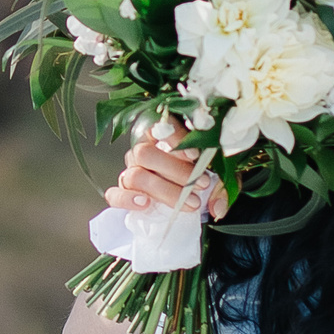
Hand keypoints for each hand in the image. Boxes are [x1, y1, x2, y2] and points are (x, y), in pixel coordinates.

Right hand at [104, 124, 227, 219]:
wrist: (180, 201)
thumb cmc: (196, 180)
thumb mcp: (215, 178)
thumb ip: (219, 187)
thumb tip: (218, 207)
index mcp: (161, 138)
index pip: (159, 126)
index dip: (175, 138)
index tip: (196, 155)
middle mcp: (141, 152)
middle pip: (145, 153)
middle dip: (174, 170)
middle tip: (200, 184)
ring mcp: (129, 172)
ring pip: (135, 175)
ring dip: (163, 190)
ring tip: (189, 203)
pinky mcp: (120, 194)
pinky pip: (114, 195)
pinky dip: (127, 200)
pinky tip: (145, 204)